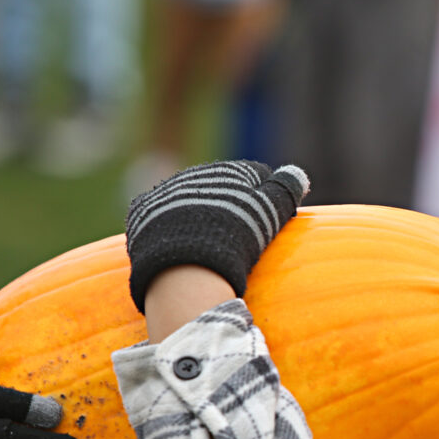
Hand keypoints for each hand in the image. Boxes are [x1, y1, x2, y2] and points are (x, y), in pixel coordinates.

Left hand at [125, 159, 309, 312]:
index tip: (267, 220)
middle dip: (228, 202)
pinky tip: (176, 241)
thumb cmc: (235, 239)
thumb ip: (286, 189)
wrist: (185, 267)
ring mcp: (164, 191)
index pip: (254, 176)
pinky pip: (157, 214)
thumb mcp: (268, 213)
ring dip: (197, 212)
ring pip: (188, 199)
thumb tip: (297, 174)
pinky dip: (168, 224)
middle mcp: (195, 174)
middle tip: (237, 233)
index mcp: (228, 171)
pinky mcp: (140, 211)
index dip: (264, 197)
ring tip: (206, 240)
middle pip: (218, 187)